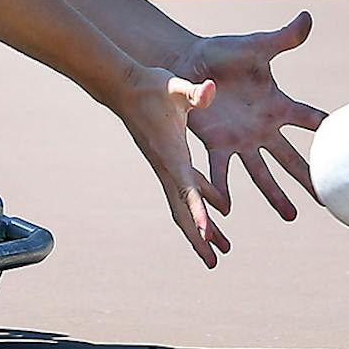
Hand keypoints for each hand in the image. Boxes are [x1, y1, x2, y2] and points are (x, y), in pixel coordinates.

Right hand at [99, 66, 230, 266]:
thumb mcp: (178, 88)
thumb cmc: (152, 86)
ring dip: (203, 226)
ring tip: (223, 247)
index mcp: (172, 154)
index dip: (199, 210)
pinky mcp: (170, 159)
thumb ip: (197, 93)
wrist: (126, 87)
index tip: (208, 233)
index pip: (186, 188)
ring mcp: (167, 165)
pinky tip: (221, 206)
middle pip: (182, 210)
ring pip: (185, 204)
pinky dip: (204, 200)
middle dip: (199, 237)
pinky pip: (189, 187)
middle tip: (215, 262)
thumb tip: (212, 89)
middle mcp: (167, 167)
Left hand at [182, 11, 326, 221]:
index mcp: (276, 104)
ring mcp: (241, 140)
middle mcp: (263, 127)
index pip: (309, 118)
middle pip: (292, 157)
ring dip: (276, 195)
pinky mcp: (216, 144)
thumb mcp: (255, 46)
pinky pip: (221, 171)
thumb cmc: (223, 53)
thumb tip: (307, 18)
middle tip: (328, 200)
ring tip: (292, 216)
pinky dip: (224, 190)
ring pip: (262, 173)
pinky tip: (227, 210)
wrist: (188, 62)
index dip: (328, 130)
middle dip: (309, 178)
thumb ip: (282, 39)